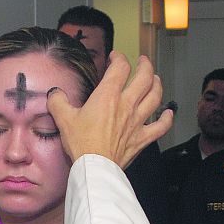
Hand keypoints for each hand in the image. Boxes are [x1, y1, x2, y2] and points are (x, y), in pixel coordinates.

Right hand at [47, 52, 172, 168]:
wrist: (95, 166)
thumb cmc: (81, 143)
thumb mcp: (63, 118)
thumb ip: (58, 101)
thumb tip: (55, 93)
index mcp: (108, 96)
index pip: (120, 68)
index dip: (119, 58)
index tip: (115, 57)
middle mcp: (126, 105)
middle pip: (144, 78)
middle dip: (145, 65)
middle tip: (142, 61)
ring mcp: (137, 121)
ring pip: (155, 96)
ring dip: (157, 84)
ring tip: (155, 79)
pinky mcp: (142, 138)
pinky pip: (161, 126)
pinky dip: (167, 118)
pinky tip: (168, 113)